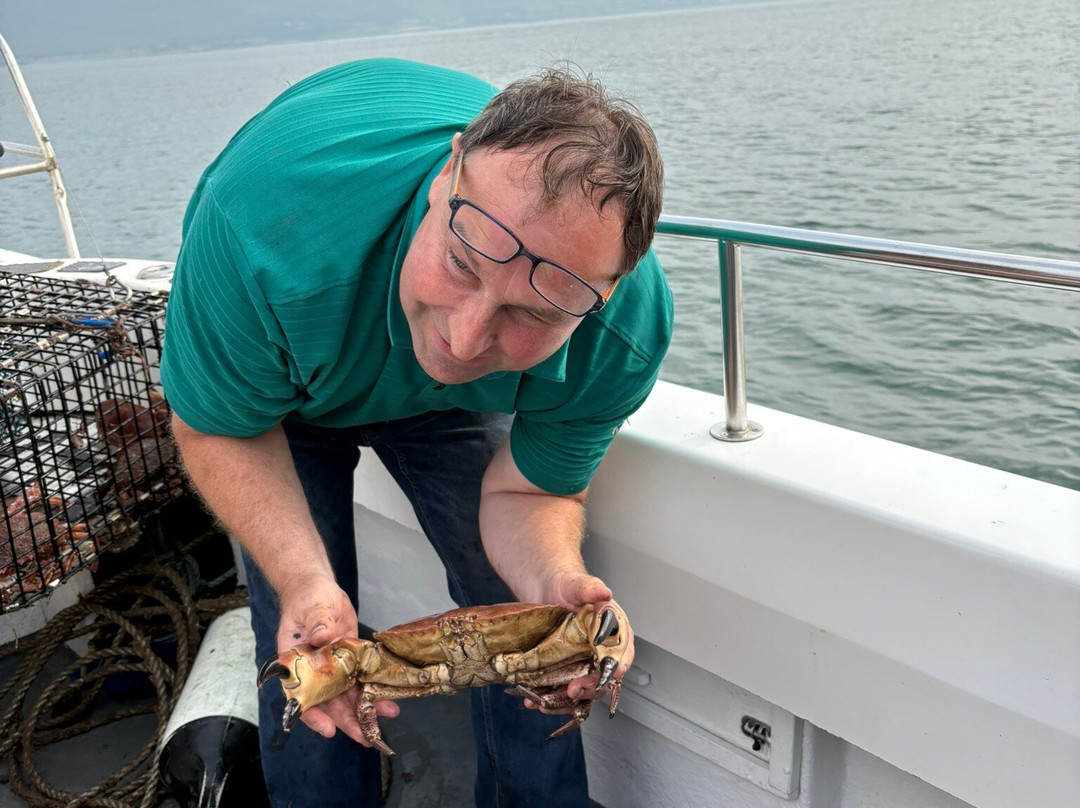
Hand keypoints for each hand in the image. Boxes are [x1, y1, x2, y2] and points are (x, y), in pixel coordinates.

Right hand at [275, 573, 399, 743]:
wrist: (319, 588)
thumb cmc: (307, 597)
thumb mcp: (311, 607)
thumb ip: (317, 622)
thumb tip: (323, 637)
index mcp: (294, 663)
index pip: (299, 695)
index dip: (313, 715)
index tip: (328, 729)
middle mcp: (313, 671)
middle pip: (328, 702)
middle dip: (347, 720)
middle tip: (367, 737)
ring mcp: (332, 668)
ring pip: (347, 695)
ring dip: (365, 708)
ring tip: (388, 715)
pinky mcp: (349, 660)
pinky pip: (361, 679)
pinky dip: (374, 689)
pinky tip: (390, 698)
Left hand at [531, 572, 635, 709]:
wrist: (545, 590)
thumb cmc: (567, 586)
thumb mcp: (577, 585)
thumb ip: (590, 588)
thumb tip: (604, 592)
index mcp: (614, 632)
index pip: (622, 654)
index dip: (618, 667)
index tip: (609, 676)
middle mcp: (602, 652)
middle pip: (603, 679)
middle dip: (589, 689)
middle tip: (573, 690)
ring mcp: (584, 664)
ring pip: (583, 691)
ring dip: (565, 702)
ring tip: (545, 703)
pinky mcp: (567, 671)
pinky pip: (562, 692)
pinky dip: (550, 700)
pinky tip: (535, 702)